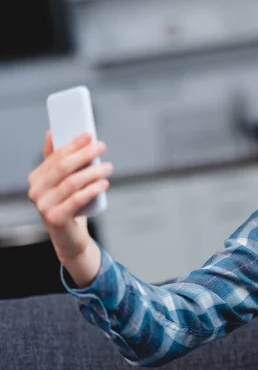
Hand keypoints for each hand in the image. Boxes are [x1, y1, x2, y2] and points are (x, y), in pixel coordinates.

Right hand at [28, 130, 111, 263]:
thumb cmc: (68, 204)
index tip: (90, 134)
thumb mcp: (61, 182)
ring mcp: (43, 206)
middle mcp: (36, 191)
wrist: (70, 237)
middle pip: (63, 167)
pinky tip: (104, 183)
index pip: (56, 156)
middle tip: (102, 147)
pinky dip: (92, 189)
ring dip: (93, 172)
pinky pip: (76, 200)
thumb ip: (56, 160)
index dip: (73, 144)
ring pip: (72, 183)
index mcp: (36, 178)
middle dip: (84, 154)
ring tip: (109, 167)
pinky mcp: (56, 219)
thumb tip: (51, 132)